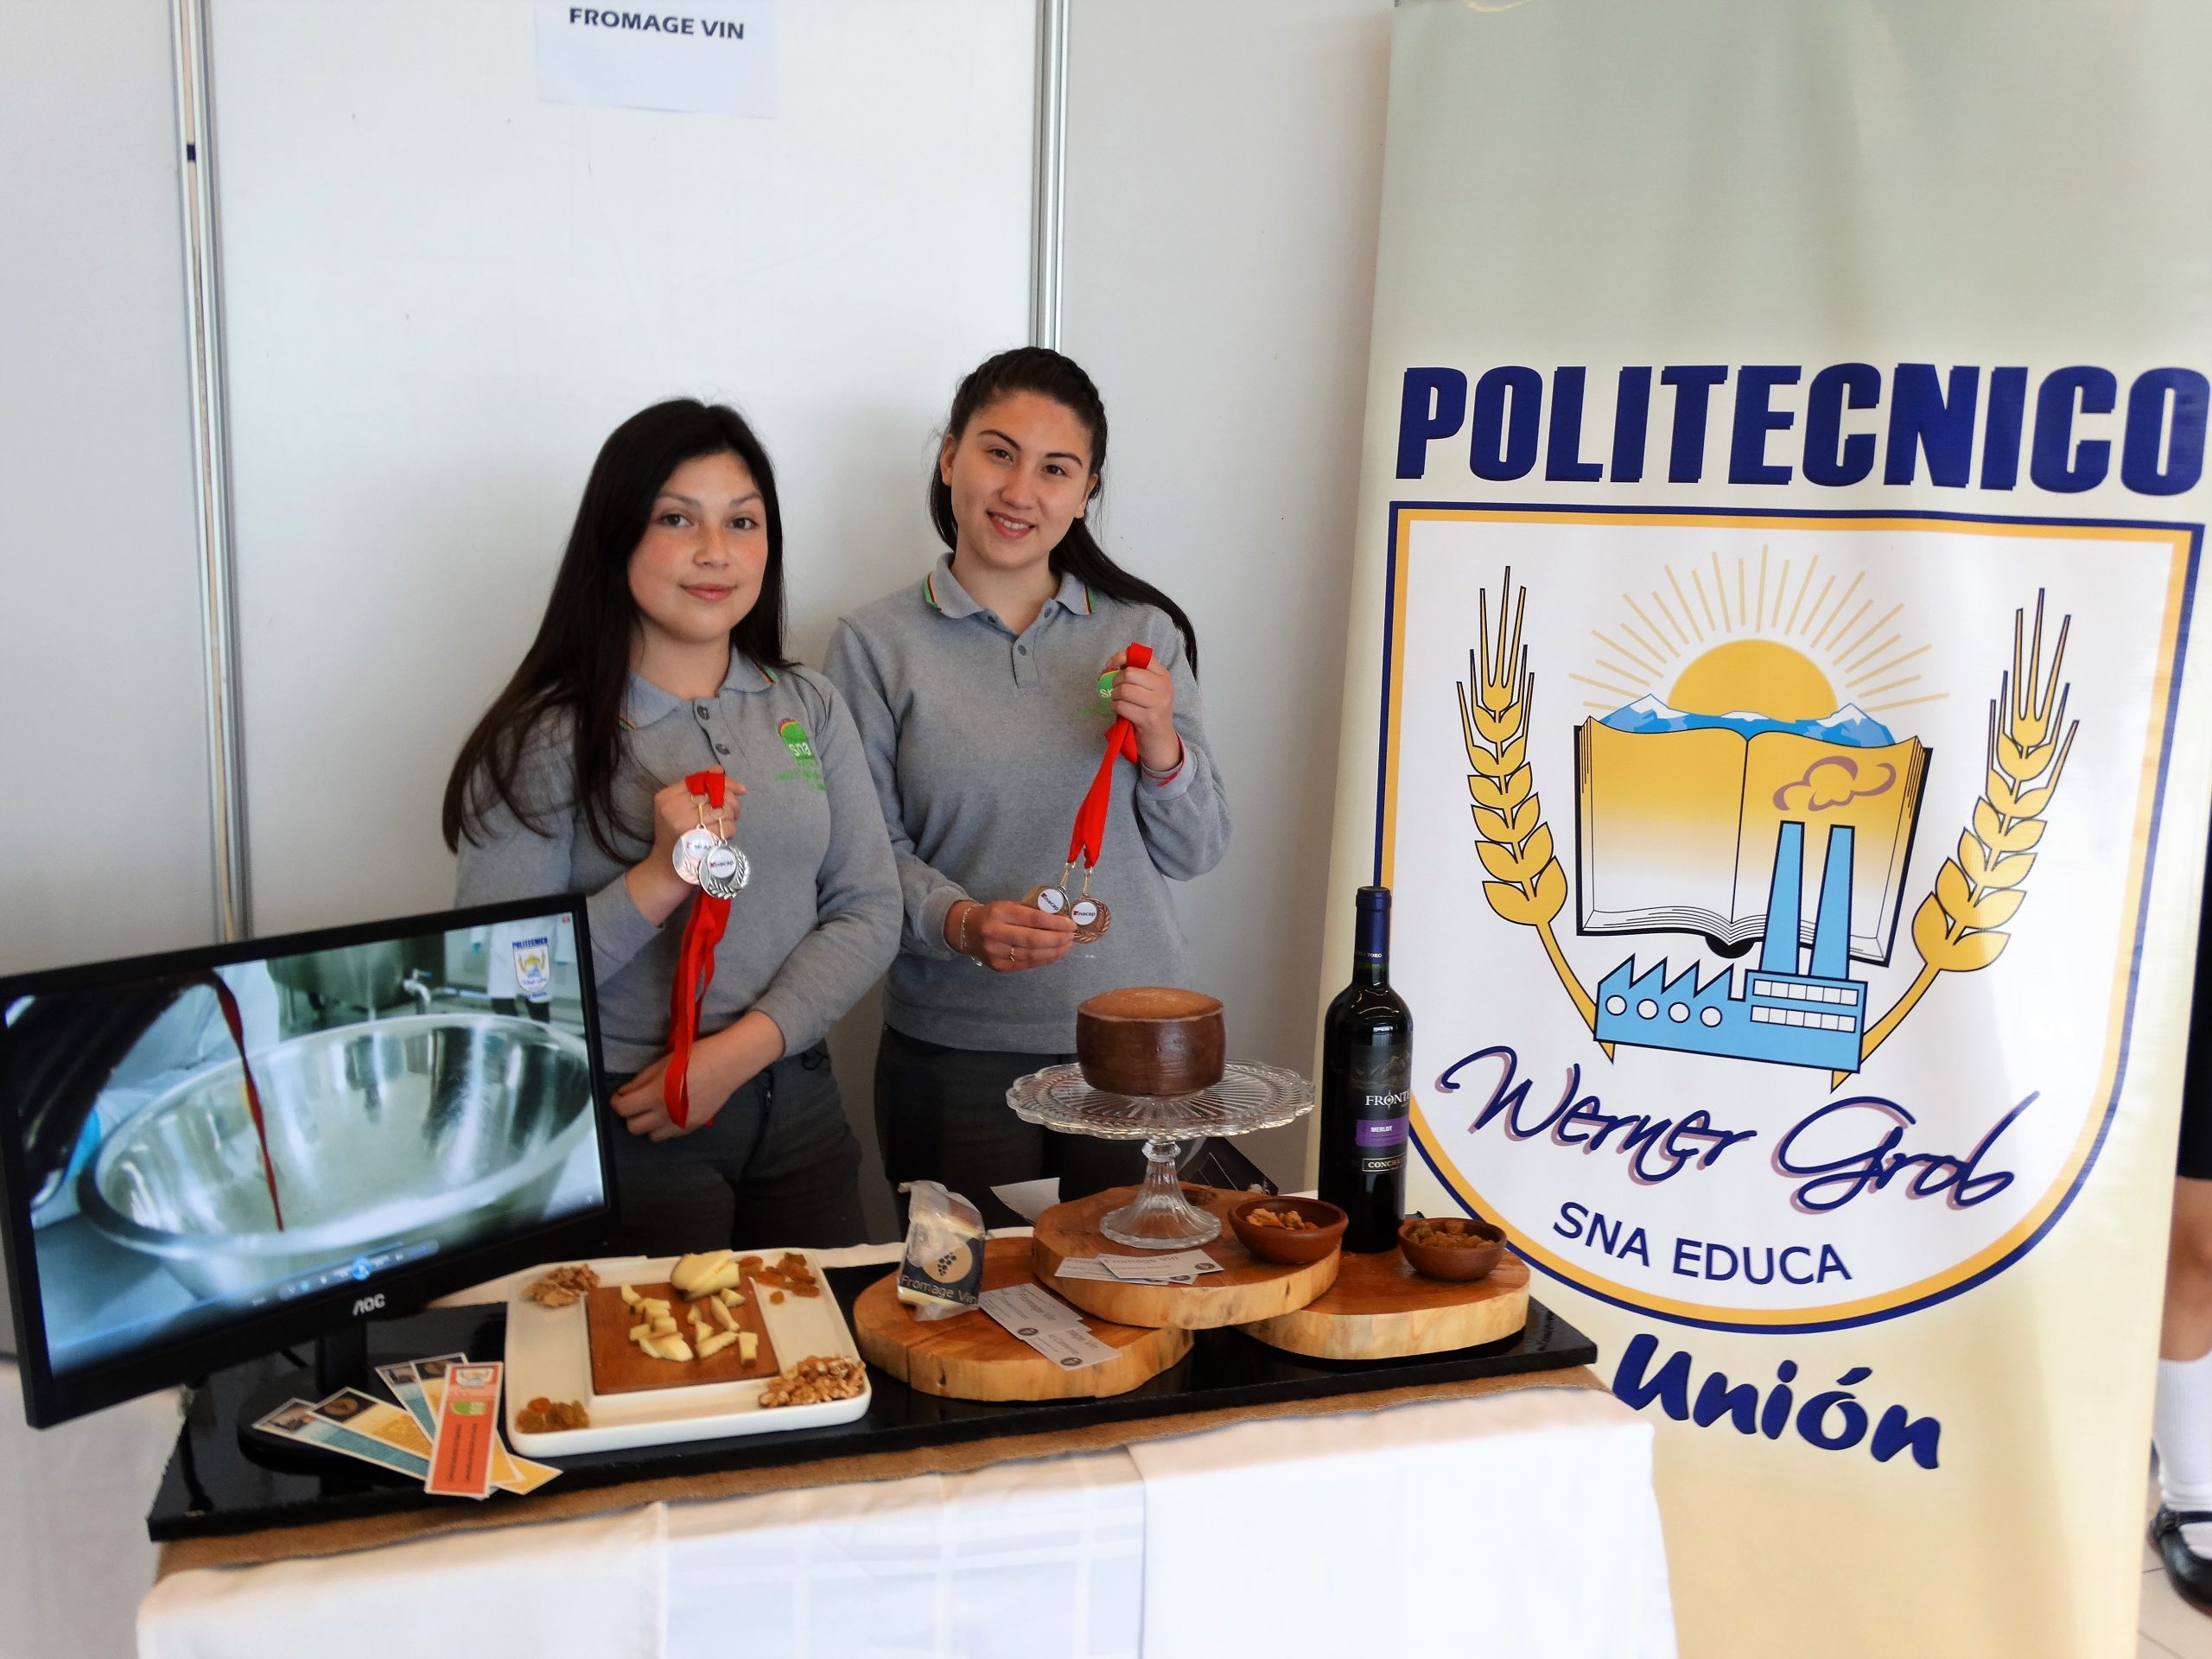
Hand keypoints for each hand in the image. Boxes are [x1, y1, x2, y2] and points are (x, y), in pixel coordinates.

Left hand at [611, 1013, 780, 1140]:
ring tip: (654, 1109)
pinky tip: (671, 1112)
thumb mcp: (663, 1062)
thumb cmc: (696, 1056)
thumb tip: (624, 1092)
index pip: (623, 1109)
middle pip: (634, 1128)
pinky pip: (671, 1135)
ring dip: (648, 1124)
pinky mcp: (694, 1126)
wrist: (729, 1063)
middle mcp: (666, 1115)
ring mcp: (681, 1124)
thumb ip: (641, 1080)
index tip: (620, 1096)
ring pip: (652, 1137)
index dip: (617, 1102)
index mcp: (655, 1095)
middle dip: (631, 1114)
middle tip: (636, 1101)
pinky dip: (666, 1127)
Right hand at [625, 770, 746, 925]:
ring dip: (731, 817)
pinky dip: (730, 830)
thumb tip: (718, 770)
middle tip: (732, 811)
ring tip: (725, 824)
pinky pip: (728, 827)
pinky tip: (722, 835)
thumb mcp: (677, 808)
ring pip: (725, 810)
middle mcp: (674, 810)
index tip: (739, 788)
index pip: (702, 780)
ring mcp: (686, 826)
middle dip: (732, 801)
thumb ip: (696, 788)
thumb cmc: (676, 835)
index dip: (724, 782)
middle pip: (717, 794)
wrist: (668, 868)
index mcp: (666, 798)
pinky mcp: (700, 841)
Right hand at [946, 899, 1075, 972]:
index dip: (1055, 923)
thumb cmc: (994, 915)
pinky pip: (1026, 964)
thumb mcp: (1010, 906)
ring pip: (1031, 955)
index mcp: (1000, 913)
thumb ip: (1033, 912)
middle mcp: (995, 933)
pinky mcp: (998, 966)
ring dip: (1054, 952)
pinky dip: (1044, 960)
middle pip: (1033, 940)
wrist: (967, 930)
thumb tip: (1061, 919)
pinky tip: (1054, 954)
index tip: (1070, 924)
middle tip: (1071, 937)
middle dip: (1057, 939)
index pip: (1033, 919)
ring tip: (1066, 946)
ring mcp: (995, 952)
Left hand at [1104, 648, 1181, 772]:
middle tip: (1116, 691)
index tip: (1111, 665)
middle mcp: (1164, 687)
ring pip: (1124, 690)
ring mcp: (1158, 703)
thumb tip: (1111, 665)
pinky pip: (1121, 706)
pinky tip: (1120, 712)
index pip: (1141, 657)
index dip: (1121, 657)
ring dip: (1114, 697)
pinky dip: (1115, 708)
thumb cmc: (1150, 713)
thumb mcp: (1150, 691)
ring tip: (1119, 703)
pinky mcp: (1148, 719)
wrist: (1160, 742)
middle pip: (1129, 673)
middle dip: (1116, 682)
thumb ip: (1136, 675)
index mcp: (1164, 676)